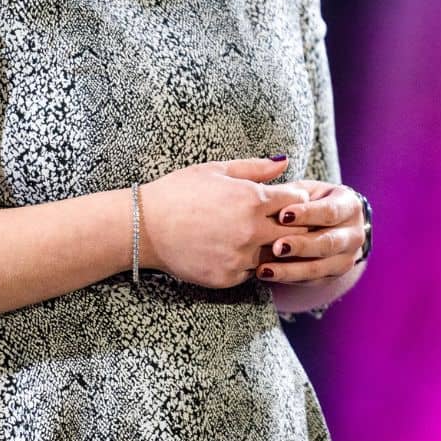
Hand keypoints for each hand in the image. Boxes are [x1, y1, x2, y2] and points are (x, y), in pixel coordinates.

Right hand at [140, 157, 311, 288]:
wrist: (144, 227)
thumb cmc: (178, 192)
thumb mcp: (217, 170)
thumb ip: (255, 167)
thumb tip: (285, 162)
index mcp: (253, 199)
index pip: (297, 201)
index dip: (295, 199)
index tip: (285, 201)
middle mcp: (253, 230)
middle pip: (296, 232)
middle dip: (293, 226)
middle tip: (280, 222)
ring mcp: (241, 257)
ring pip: (276, 255)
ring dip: (273, 247)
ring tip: (253, 237)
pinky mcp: (228, 277)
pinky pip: (252, 272)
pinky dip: (249, 263)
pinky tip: (234, 251)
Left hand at [254, 180, 365, 284]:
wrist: (330, 226)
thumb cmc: (309, 202)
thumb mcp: (305, 190)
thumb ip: (289, 189)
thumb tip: (272, 174)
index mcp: (349, 205)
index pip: (330, 211)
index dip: (307, 214)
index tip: (282, 215)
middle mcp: (354, 234)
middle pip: (328, 243)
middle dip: (301, 245)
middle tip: (276, 246)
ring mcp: (346, 258)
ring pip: (320, 268)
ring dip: (291, 269)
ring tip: (265, 268)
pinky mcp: (333, 276)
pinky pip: (311, 281)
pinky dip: (288, 278)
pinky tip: (267, 275)